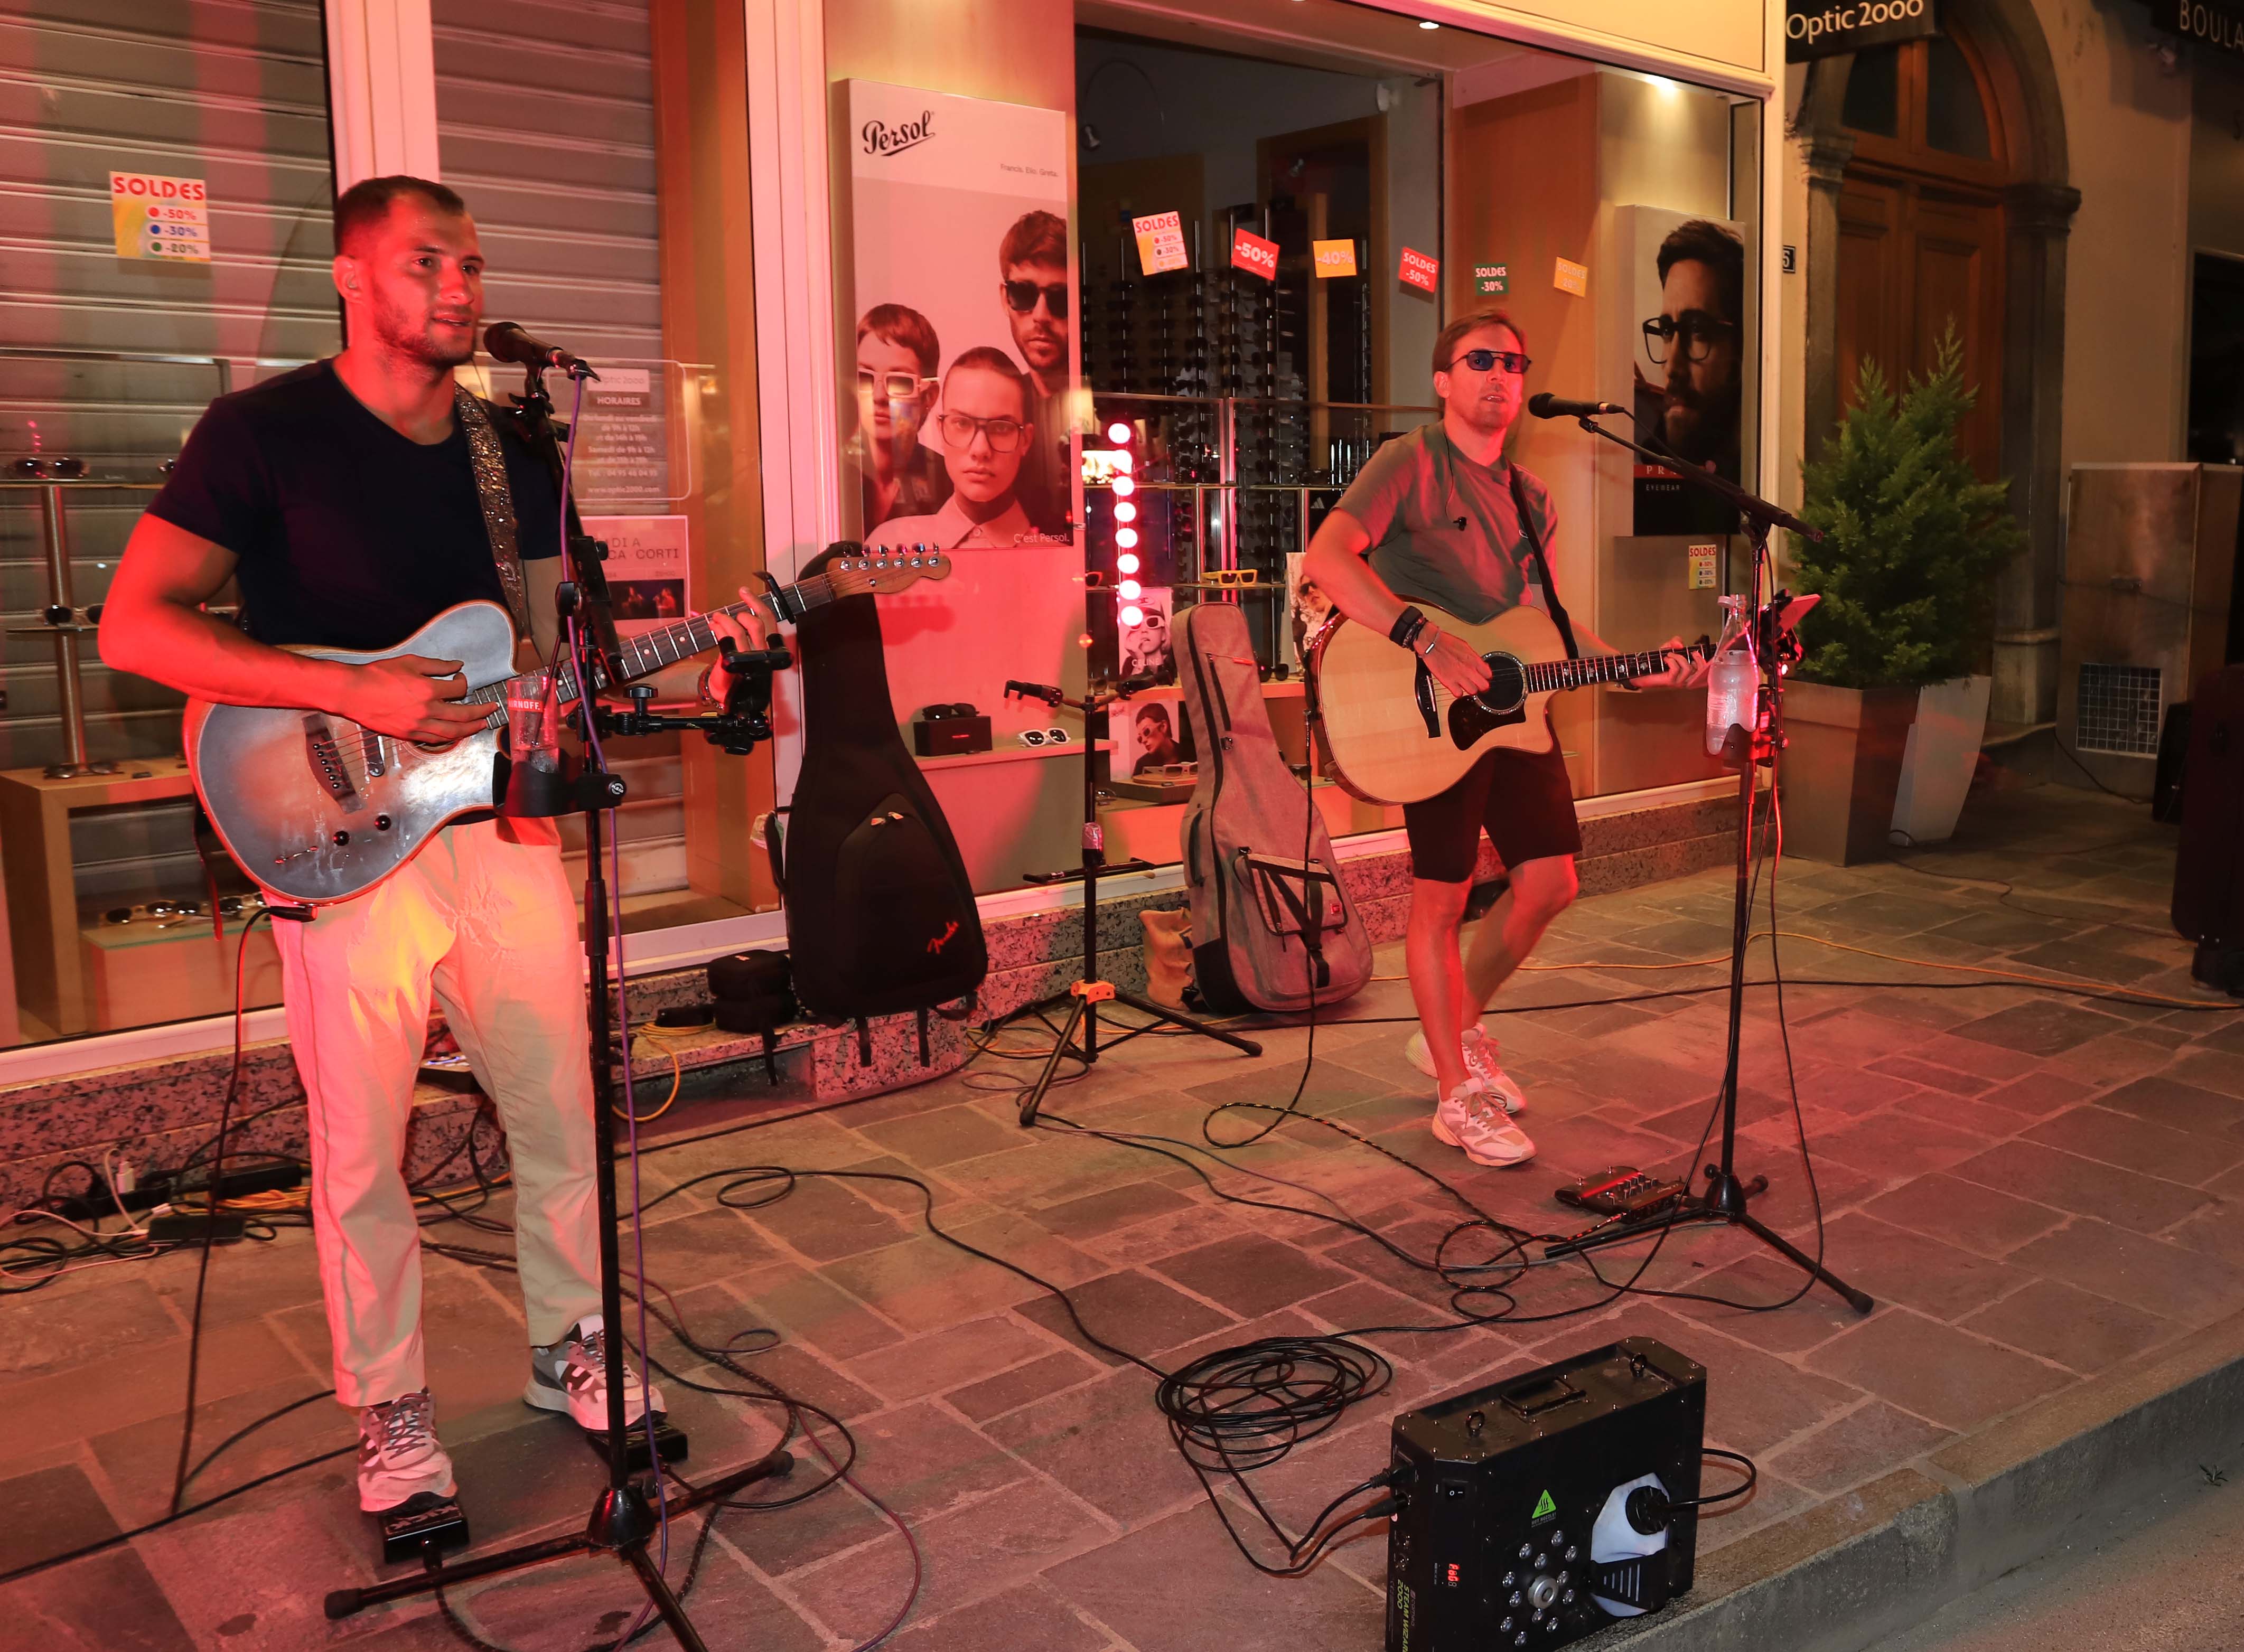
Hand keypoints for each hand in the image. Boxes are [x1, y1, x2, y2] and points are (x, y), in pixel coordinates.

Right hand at [339, 654, 488, 741]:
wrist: (353, 693)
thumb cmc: (378, 675)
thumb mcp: (410, 662)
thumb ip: (437, 665)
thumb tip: (457, 665)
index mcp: (428, 690)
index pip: (458, 688)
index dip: (464, 682)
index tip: (462, 678)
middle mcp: (427, 710)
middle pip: (463, 714)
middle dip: (481, 711)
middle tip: (491, 708)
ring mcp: (418, 725)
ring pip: (452, 732)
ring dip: (470, 729)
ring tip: (481, 725)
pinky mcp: (408, 734)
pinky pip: (435, 739)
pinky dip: (449, 737)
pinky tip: (455, 734)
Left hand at [705, 586, 772, 670]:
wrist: (725, 692)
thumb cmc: (739, 671)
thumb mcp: (750, 651)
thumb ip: (751, 633)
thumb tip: (743, 609)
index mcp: (770, 649)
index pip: (770, 621)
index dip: (758, 604)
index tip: (747, 592)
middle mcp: (762, 654)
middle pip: (757, 624)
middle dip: (745, 608)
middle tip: (737, 599)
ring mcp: (747, 659)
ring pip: (739, 631)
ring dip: (725, 619)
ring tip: (718, 616)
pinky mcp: (732, 664)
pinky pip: (725, 640)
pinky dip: (718, 629)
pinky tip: (714, 626)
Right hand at [1420, 628, 1491, 698]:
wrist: (1432, 644)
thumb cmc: (1446, 643)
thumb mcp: (1466, 647)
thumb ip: (1474, 658)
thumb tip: (1479, 665)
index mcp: (1474, 660)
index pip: (1488, 675)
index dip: (1485, 677)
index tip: (1482, 677)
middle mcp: (1469, 670)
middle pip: (1483, 686)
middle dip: (1481, 686)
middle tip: (1476, 684)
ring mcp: (1459, 677)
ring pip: (1473, 692)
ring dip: (1470, 690)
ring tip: (1465, 686)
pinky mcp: (1448, 682)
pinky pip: (1458, 694)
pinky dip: (1458, 692)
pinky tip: (1456, 688)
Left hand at [1632, 635, 1710, 689]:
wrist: (1642, 673)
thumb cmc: (1655, 664)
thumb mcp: (1666, 649)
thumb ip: (1673, 643)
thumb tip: (1679, 644)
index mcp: (1687, 674)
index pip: (1702, 671)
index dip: (1703, 662)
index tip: (1696, 652)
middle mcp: (1684, 680)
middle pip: (1698, 669)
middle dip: (1693, 658)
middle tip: (1684, 652)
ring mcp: (1678, 682)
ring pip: (1688, 668)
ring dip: (1679, 657)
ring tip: (1670, 655)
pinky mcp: (1670, 681)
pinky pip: (1676, 668)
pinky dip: (1671, 660)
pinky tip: (1666, 659)